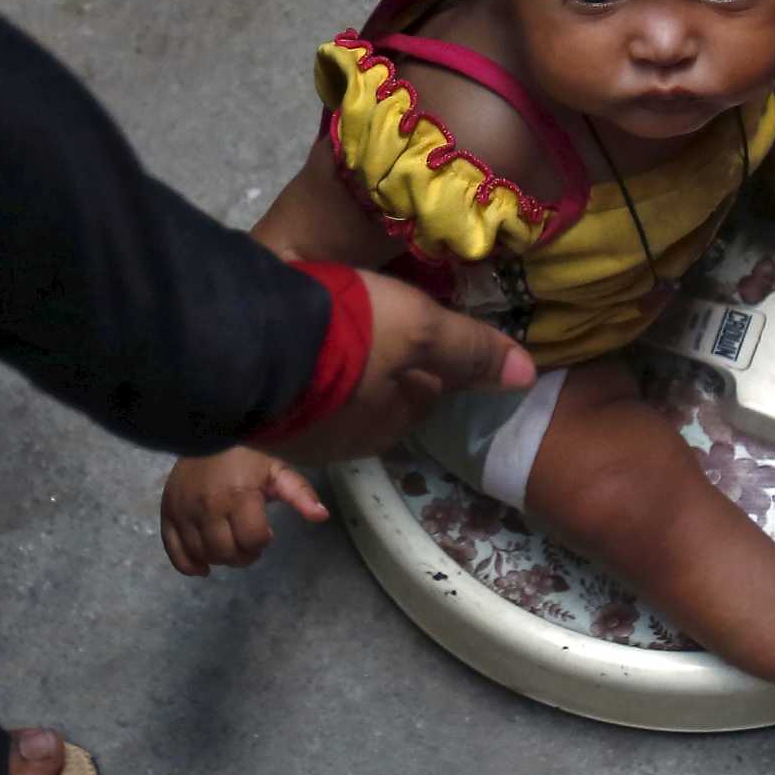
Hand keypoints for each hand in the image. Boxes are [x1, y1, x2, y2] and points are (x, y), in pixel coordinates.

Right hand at [160, 447, 329, 576]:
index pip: (252, 540)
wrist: (207, 432)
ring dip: (219, 558)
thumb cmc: (246, 454)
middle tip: (246, 541)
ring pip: (202, 555)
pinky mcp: (168, 513)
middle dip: (242, 554)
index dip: (262, 541)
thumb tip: (321, 516)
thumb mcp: (277, 469)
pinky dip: (188, 565)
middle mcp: (208, 506)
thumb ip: (299, 493)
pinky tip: (202, 566)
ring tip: (228, 544)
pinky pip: (174, 552)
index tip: (264, 532)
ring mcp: (185, 511)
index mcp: (239, 495)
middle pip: (226, 553)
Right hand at [258, 266, 537, 465]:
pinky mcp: (253, 420)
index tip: (416, 334)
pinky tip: (293, 347)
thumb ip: (472, 351)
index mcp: (385, 427)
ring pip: (329, 406)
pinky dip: (298, 376)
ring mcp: (290, 437)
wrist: (247, 340)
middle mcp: (339, 445)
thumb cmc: (348, 337)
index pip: (421, 401)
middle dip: (379, 375)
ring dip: (336, 377)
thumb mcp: (422, 330)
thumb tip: (527, 377)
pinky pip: (288, 398)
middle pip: (373, 406)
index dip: (425, 368)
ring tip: (333, 334)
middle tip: (373, 329)